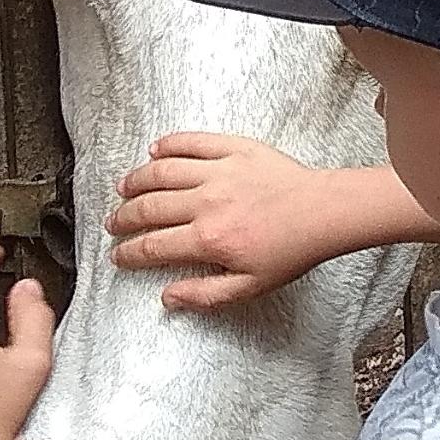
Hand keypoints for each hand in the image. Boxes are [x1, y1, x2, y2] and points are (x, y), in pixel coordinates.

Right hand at [107, 132, 335, 308]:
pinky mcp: (234, 148)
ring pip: (161, 171)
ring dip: (136, 180)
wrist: (325, 212)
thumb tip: (168, 298)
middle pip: (148, 208)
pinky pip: (192, 141)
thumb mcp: (250, 287)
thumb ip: (205, 295)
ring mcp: (219, 172)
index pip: (152, 247)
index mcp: (207, 239)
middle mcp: (206, 203)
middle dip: (124, 218)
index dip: (128, 253)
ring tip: (124, 188)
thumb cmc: (293, 250)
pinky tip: (155, 150)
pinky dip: (169, 144)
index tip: (118, 255)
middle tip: (114, 223)